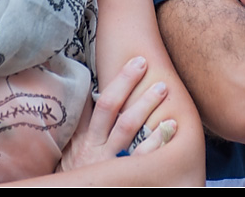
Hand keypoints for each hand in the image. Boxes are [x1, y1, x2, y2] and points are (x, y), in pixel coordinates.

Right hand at [59, 56, 175, 171]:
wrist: (75, 193)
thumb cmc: (77, 170)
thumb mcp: (73, 146)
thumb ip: (83, 121)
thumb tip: (90, 89)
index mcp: (87, 136)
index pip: (104, 103)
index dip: (120, 81)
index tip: (136, 62)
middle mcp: (97, 146)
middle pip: (114, 110)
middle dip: (130, 85)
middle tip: (147, 65)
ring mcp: (111, 161)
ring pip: (128, 129)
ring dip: (146, 106)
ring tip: (162, 88)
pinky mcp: (123, 175)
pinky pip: (141, 158)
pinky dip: (156, 141)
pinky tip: (170, 127)